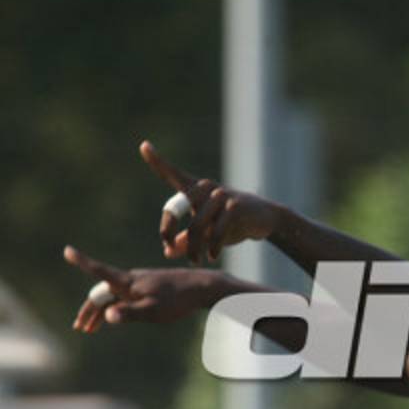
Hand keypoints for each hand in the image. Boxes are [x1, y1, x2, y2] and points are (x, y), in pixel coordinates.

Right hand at [63, 245, 224, 332]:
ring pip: (114, 296)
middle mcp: (132, 279)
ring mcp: (141, 283)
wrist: (202, 288)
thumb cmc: (178, 300)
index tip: (67, 250)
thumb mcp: (153, 310)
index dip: (82, 262)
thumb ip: (129, 313)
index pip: (100, 271)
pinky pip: (125, 297)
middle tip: (79, 327)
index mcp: (129, 282)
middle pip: (102, 292)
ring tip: (91, 329)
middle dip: (89, 309)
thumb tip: (107, 316)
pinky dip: (115, 308)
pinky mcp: (150, 287)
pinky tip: (115, 316)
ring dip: (101, 311)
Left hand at [140, 140, 281, 264]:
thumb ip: (187, 241)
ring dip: (193, 248)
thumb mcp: (207, 233)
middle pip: (175, 209)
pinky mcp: (235, 206)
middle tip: (170, 250)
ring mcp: (221, 195)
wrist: (265, 220)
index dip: (157, 161)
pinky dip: (213, 247)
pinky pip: (217, 231)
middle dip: (168, 231)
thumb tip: (168, 252)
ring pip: (197, 226)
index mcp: (195, 189)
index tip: (144, 146)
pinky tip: (212, 256)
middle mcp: (205, 187)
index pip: (172, 173)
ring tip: (195, 261)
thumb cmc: (231, 224)